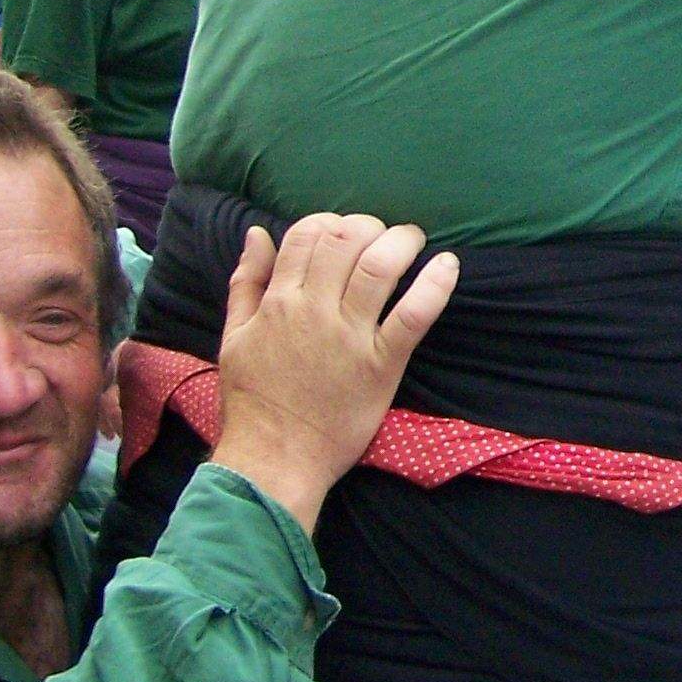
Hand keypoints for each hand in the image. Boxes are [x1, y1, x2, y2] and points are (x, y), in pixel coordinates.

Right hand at [209, 215, 456, 530]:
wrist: (275, 458)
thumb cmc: (254, 401)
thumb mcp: (234, 337)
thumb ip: (246, 283)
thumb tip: (256, 233)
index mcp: (278, 302)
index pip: (306, 234)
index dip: (330, 222)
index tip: (344, 233)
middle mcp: (313, 311)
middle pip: (346, 241)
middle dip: (368, 226)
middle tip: (382, 236)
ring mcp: (350, 337)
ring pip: (379, 267)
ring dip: (401, 242)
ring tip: (413, 240)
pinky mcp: (382, 364)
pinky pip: (413, 315)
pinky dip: (435, 285)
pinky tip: (447, 265)